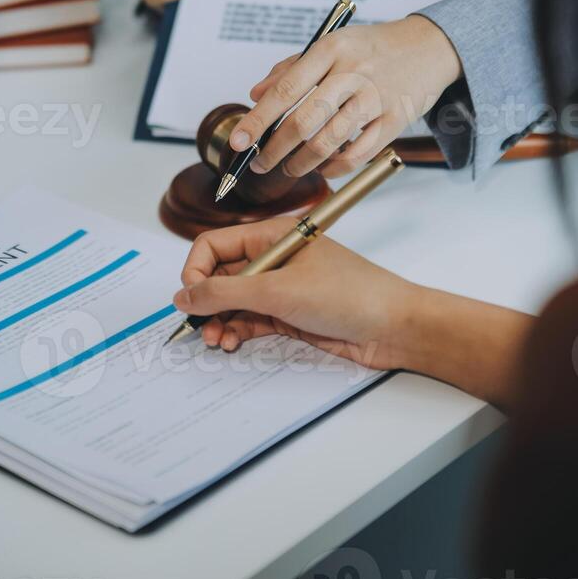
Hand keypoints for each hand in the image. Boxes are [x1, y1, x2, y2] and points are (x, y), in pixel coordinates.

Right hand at [174, 218, 417, 369]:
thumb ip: (226, 293)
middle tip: (199, 328)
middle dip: (205, 302)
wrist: (394, 327)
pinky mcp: (288, 315)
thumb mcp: (279, 290)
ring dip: (219, 322)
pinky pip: (250, 321)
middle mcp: (272, 258)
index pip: (214, 245)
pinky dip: (237, 332)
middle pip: (220, 276)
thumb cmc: (349, 294)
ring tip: (218, 341)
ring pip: (232, 303)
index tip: (189, 298)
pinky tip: (232, 342)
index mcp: (271, 235)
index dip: (196, 270)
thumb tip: (184, 295)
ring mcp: (280, 288)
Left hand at [227, 15, 461, 177]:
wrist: (429, 46)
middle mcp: (353, 73)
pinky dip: (334, 167)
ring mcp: (376, 98)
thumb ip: (291, 68)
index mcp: (331, 49)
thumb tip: (256, 95)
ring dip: (301, 163)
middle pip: (303, 121)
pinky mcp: (395, 120)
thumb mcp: (331, 44)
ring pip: (328, 142)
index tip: (239, 142)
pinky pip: (358, 155)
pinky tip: (322, 168)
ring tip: (288, 168)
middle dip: (274, 150)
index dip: (258, 120)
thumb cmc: (373, 47)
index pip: (286, 90)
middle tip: (259, 163)